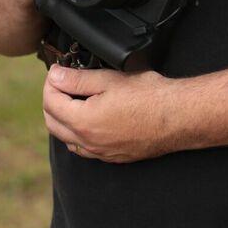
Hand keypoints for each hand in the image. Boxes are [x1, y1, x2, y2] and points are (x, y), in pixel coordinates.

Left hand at [43, 65, 175, 162]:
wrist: (176, 116)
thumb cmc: (147, 95)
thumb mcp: (109, 79)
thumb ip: (77, 79)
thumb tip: (55, 77)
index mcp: (83, 122)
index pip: (50, 102)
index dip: (51, 82)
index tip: (57, 70)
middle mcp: (88, 143)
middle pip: (53, 123)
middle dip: (51, 100)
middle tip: (61, 82)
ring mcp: (100, 153)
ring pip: (66, 138)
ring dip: (62, 118)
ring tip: (72, 97)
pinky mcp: (112, 157)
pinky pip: (83, 148)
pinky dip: (77, 133)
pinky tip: (88, 118)